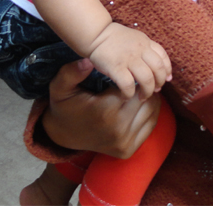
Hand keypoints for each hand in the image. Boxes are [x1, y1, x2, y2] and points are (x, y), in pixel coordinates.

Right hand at [42, 58, 162, 158]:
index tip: (127, 72)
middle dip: (143, 87)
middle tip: (135, 78)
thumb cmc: (65, 106)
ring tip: (138, 89)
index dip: (133, 76)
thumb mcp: (60, 87)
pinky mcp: (128, 150)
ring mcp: (125, 143)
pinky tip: (141, 103)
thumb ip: (71, 72)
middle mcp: (118, 130)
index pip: (134, 87)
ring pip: (152, 111)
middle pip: (146, 99)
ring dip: (149, 98)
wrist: (63, 135)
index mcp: (105, 111)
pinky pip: (151, 125)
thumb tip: (88, 61)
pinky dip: (150, 112)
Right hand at [87, 22, 171, 98]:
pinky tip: (126, 96)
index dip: (167, 70)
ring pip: (147, 79)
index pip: (163, 56)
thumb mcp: (135, 38)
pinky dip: (129, 94)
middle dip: (160, 82)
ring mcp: (129, 59)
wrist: (96, 34)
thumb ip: (146, 49)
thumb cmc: (115, 39)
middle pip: (158, 69)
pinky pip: (128, 85)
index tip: (166, 79)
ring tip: (143, 97)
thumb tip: (156, 67)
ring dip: (147, 91)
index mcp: (146, 42)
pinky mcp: (116, 67)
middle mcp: (140, 50)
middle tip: (155, 90)